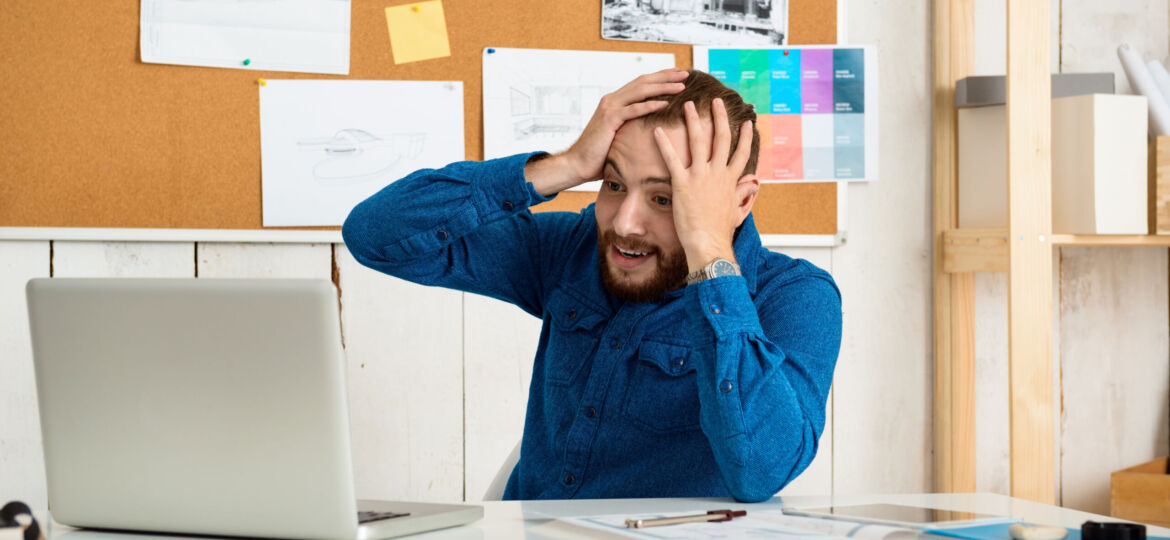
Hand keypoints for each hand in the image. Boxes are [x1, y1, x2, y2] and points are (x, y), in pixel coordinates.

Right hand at [527, 68, 688, 195]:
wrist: (578, 164)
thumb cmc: (599, 155)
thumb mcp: (619, 136)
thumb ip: (631, 127)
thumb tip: (651, 130)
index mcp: (615, 102)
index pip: (641, 84)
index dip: (660, 77)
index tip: (678, 75)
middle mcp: (612, 100)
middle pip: (643, 82)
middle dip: (665, 77)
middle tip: (685, 75)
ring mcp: (609, 108)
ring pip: (640, 91)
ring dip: (662, 88)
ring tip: (680, 86)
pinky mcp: (609, 119)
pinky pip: (633, 109)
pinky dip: (649, 105)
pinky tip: (664, 103)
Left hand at [652, 98, 757, 271]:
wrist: (708, 242)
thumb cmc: (721, 230)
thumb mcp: (737, 210)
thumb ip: (743, 194)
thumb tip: (753, 186)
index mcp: (730, 179)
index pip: (741, 152)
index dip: (745, 136)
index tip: (747, 121)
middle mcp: (717, 173)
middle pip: (721, 138)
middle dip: (719, 117)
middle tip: (716, 101)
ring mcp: (700, 177)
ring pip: (699, 141)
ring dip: (693, 121)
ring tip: (688, 105)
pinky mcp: (683, 184)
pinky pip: (672, 159)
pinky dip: (664, 144)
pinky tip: (657, 130)